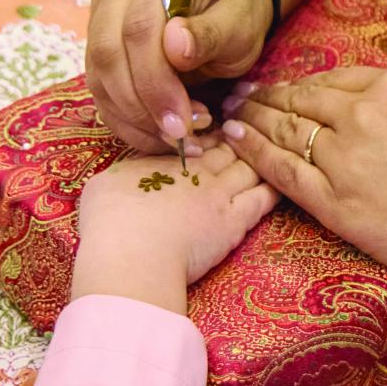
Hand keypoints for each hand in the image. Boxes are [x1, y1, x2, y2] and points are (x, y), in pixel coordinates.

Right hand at [69, 143, 277, 314]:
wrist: (131, 253)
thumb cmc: (108, 223)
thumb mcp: (104, 186)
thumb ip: (122, 175)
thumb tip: (123, 178)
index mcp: (163, 160)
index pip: (192, 140)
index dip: (205, 135)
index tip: (214, 132)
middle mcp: (195, 169)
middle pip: (225, 147)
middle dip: (237, 137)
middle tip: (248, 132)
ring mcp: (219, 192)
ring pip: (249, 164)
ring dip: (258, 156)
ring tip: (269, 149)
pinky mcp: (235, 220)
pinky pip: (264, 197)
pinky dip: (274, 185)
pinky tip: (282, 178)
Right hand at [85, 0, 275, 153]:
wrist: (224, 12)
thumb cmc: (234, 11)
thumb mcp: (238, 19)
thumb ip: (210, 31)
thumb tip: (174, 44)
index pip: (137, 28)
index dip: (155, 79)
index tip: (184, 119)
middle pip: (107, 54)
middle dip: (141, 104)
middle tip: (179, 135)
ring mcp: (99, 24)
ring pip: (99, 80)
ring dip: (135, 119)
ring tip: (178, 137)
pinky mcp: (98, 56)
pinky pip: (102, 96)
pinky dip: (129, 124)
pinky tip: (160, 138)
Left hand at [221, 68, 386, 298]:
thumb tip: (368, 114)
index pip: (330, 80)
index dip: (298, 84)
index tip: (280, 86)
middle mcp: (363, 114)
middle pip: (299, 99)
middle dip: (265, 97)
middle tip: (237, 95)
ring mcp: (345, 158)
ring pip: (284, 130)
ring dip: (252, 120)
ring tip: (228, 115)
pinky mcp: (336, 202)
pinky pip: (283, 171)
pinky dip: (255, 153)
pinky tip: (237, 142)